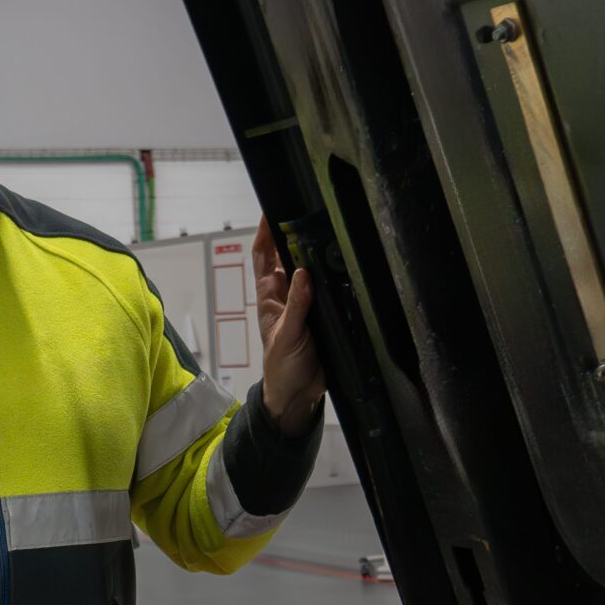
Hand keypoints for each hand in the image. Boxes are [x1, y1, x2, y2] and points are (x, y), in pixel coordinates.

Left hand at [254, 216, 325, 434]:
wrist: (298, 395)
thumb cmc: (283, 367)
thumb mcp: (288, 336)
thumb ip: (297, 306)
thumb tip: (303, 273)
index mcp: (270, 298)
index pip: (263, 257)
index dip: (265, 234)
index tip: (271, 210)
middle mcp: (286, 296)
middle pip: (287, 258)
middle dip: (293, 235)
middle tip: (306, 211)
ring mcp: (304, 305)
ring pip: (309, 271)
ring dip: (315, 254)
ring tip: (326, 230)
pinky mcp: (321, 315)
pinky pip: (326, 290)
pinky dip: (331, 277)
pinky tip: (341, 264)